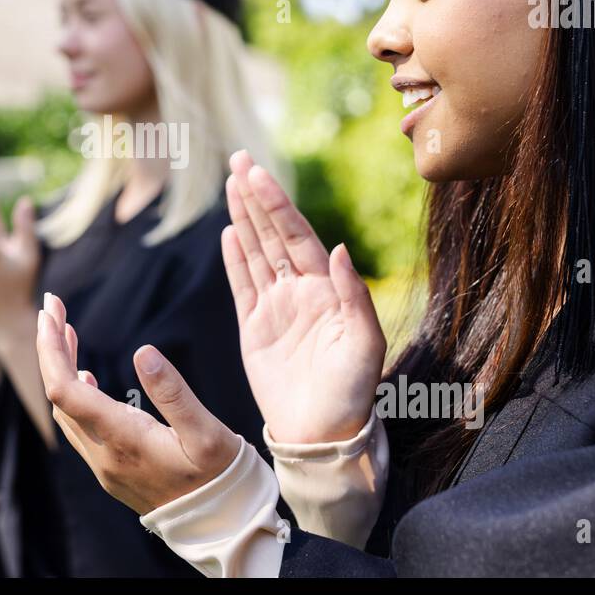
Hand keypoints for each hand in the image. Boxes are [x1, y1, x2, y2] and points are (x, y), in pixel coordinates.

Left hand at [35, 292, 238, 514]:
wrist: (220, 525)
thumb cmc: (218, 476)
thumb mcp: (206, 432)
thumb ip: (173, 392)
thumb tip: (143, 351)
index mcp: (122, 440)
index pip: (64, 391)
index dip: (51, 350)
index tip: (52, 311)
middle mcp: (104, 455)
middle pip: (58, 396)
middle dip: (51, 349)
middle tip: (54, 308)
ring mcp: (105, 465)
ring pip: (66, 412)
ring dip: (62, 370)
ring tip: (67, 334)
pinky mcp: (112, 470)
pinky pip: (79, 427)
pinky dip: (76, 395)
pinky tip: (88, 379)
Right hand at [222, 150, 385, 443]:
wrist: (322, 435)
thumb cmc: (352, 393)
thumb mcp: (364, 345)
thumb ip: (353, 295)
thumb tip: (336, 248)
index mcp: (327, 289)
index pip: (297, 236)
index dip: (276, 204)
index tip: (258, 174)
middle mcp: (300, 291)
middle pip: (274, 234)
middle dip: (257, 197)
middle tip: (239, 160)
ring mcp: (276, 308)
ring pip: (256, 251)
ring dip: (244, 217)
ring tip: (232, 183)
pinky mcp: (254, 328)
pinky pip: (242, 284)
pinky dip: (235, 258)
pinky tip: (229, 233)